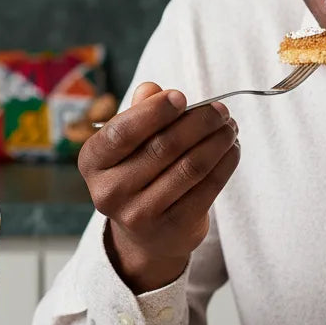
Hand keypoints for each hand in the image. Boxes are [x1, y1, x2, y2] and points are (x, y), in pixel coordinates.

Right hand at [77, 82, 239, 292]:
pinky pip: (207, 188)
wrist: (147, 234)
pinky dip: (225, 164)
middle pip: (163, 147)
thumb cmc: (138, 173)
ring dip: (217, 141)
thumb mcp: (129, 143)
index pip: (122, 132)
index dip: (154, 112)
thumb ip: (139, 113)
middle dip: (198, 123)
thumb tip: (153, 90)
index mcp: (93, 162)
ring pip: (190, 167)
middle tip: (220, 110)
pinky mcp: (173, 228)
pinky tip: (232, 149)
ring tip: (229, 127)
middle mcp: (110, 191)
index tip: (181, 97)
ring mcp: (140, 214)